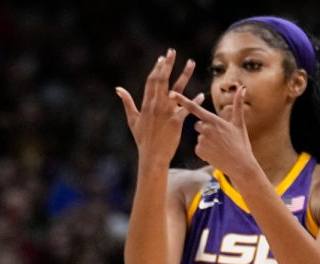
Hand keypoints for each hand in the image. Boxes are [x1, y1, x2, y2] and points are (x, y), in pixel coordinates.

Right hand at [116, 48, 203, 165]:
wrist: (152, 155)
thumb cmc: (142, 139)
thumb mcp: (132, 120)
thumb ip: (127, 102)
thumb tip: (118, 89)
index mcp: (146, 103)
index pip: (151, 81)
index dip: (157, 68)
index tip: (162, 58)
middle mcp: (156, 105)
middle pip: (163, 80)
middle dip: (168, 64)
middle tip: (172, 52)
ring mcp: (167, 112)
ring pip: (177, 89)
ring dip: (185, 74)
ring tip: (191, 62)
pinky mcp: (176, 121)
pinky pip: (187, 108)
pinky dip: (194, 101)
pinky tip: (201, 94)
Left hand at [172, 86, 256, 178]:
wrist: (240, 165)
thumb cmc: (241, 143)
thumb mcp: (239, 123)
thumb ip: (237, 104)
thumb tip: (242, 87)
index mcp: (214, 120)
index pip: (194, 108)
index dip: (181, 100)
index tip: (171, 93)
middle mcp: (205, 129)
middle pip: (198, 125)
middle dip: (205, 129)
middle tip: (219, 137)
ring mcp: (201, 140)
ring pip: (199, 137)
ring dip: (207, 141)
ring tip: (219, 147)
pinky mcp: (198, 151)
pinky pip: (198, 147)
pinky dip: (205, 150)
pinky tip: (215, 153)